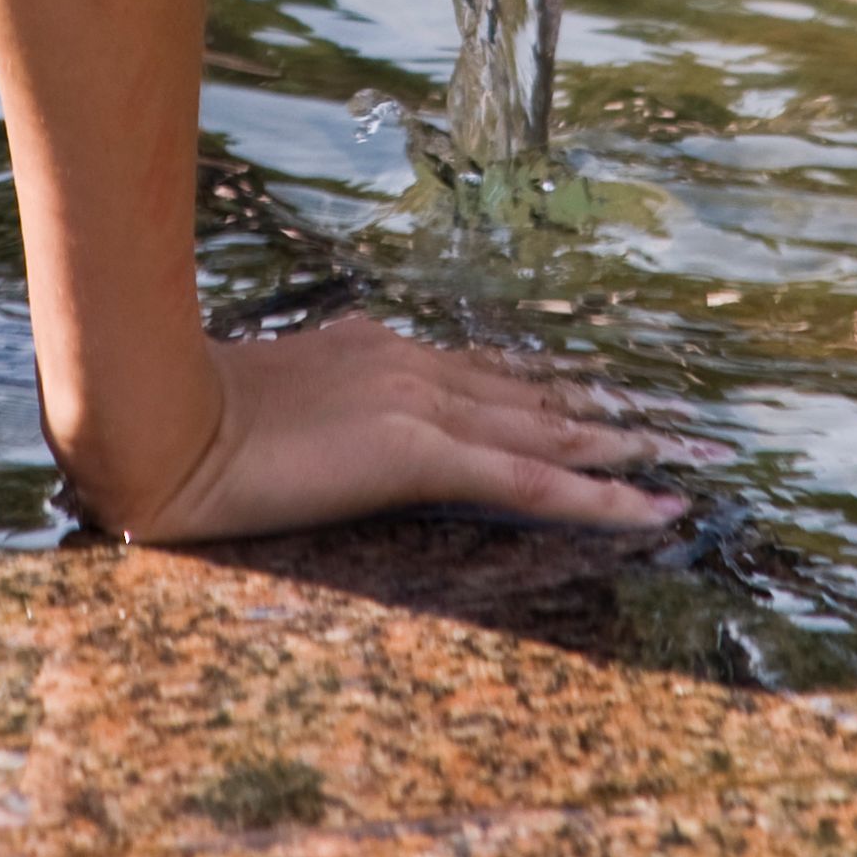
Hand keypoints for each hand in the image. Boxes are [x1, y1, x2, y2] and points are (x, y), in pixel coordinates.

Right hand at [101, 315, 685, 543]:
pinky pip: (532, 478)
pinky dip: (601, 495)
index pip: (488, 372)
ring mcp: (422, 402)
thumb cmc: (188, 419)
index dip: (554, 386)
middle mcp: (413, 363)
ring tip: (693, 455)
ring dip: (630, 445)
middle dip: (615, 410)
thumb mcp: (268, 402)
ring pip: (552, 427)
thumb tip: (336, 426)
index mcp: (377, 349)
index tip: (606, 393)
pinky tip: (653, 507)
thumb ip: (319, 405)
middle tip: (684, 420)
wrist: (162, 420)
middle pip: (538, 390)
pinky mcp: (421, 451)